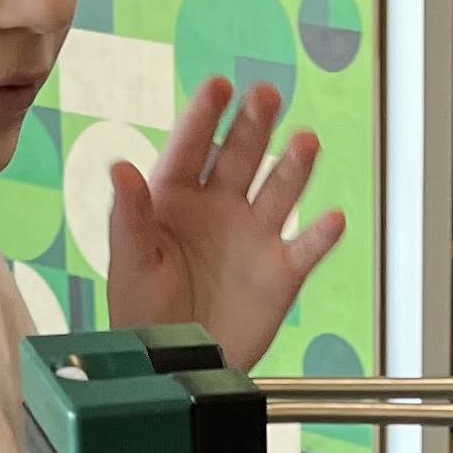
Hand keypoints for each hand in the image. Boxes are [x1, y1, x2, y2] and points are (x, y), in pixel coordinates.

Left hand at [106, 79, 344, 373]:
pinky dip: (321, 234)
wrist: (176, 367)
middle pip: (242, 156)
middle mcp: (219, 208)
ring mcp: (253, 236)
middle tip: (265, 95)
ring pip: (280, 190)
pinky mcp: (281, 271)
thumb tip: (120, 168)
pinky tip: (332, 218)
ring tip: (305, 142)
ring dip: (294, 167)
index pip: (191, 148)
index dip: (204, 116)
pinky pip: (307, 246)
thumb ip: (130, 215)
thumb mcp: (131, 262)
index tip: (219, 85)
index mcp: (175, 199)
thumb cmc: (142, 315)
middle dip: (254, 124)